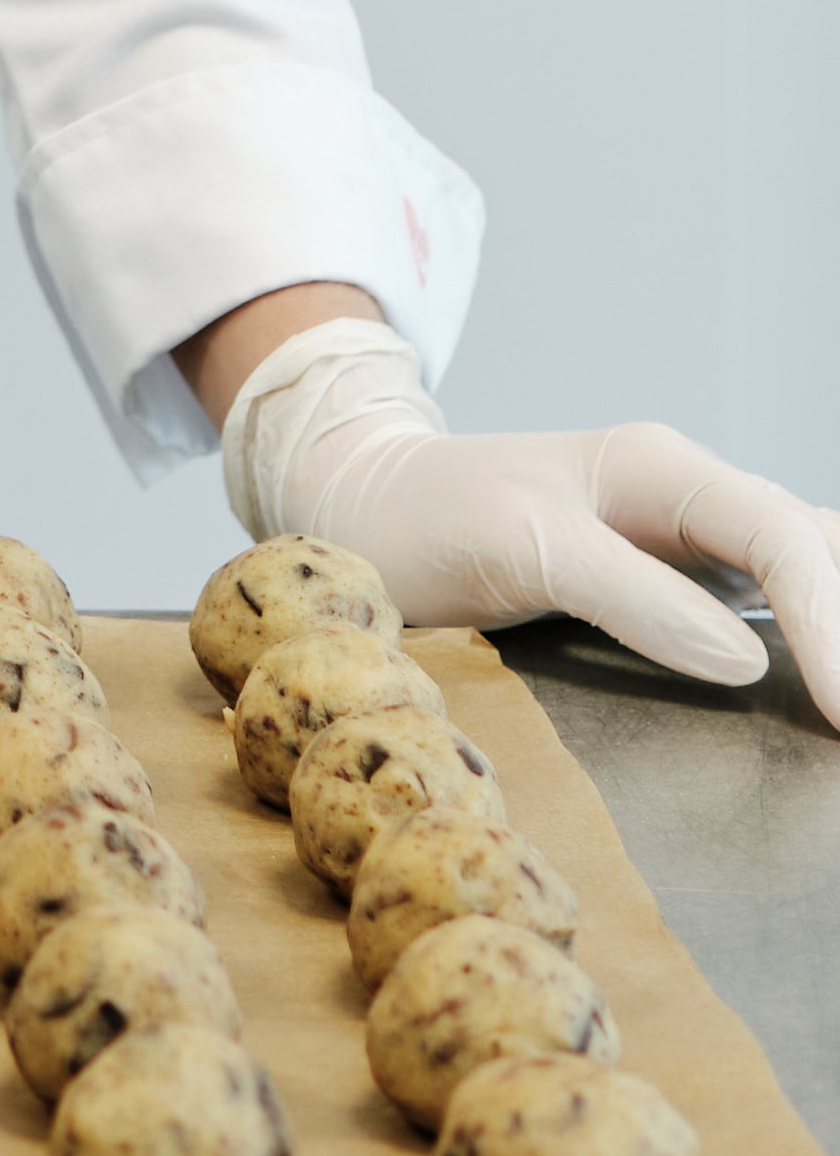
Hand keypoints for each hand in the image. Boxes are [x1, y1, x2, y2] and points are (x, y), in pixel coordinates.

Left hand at [222, 317, 839, 729]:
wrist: (363, 505)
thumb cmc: (423, 515)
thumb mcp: (514, 542)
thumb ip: (628, 593)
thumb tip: (743, 659)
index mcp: (658, 468)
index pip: (781, 538)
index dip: (832, 626)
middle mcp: (690, 495)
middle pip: (818, 548)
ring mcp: (690, 538)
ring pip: (809, 567)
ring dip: (837, 626)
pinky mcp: (679, 584)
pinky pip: (778, 602)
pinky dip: (815, 637)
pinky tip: (825, 687)